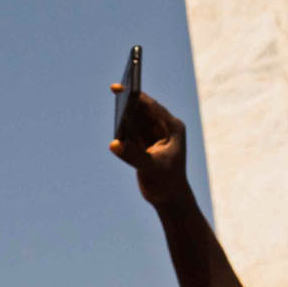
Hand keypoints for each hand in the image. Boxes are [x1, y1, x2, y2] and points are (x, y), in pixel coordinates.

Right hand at [108, 89, 194, 207]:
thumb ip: (134, 155)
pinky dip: (122, 130)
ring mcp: (153, 135)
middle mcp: (164, 128)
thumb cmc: (166, 183)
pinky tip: (117, 133)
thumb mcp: (151, 168)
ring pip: (135, 119)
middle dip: (129, 102)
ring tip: (116, 117)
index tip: (124, 87)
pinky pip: (130, 131)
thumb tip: (115, 144)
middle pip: (143, 109)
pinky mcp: (143, 143)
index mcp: (172, 127)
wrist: (168, 199)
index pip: (153, 107)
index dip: (138, 96)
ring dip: (124, 117)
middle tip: (115, 90)